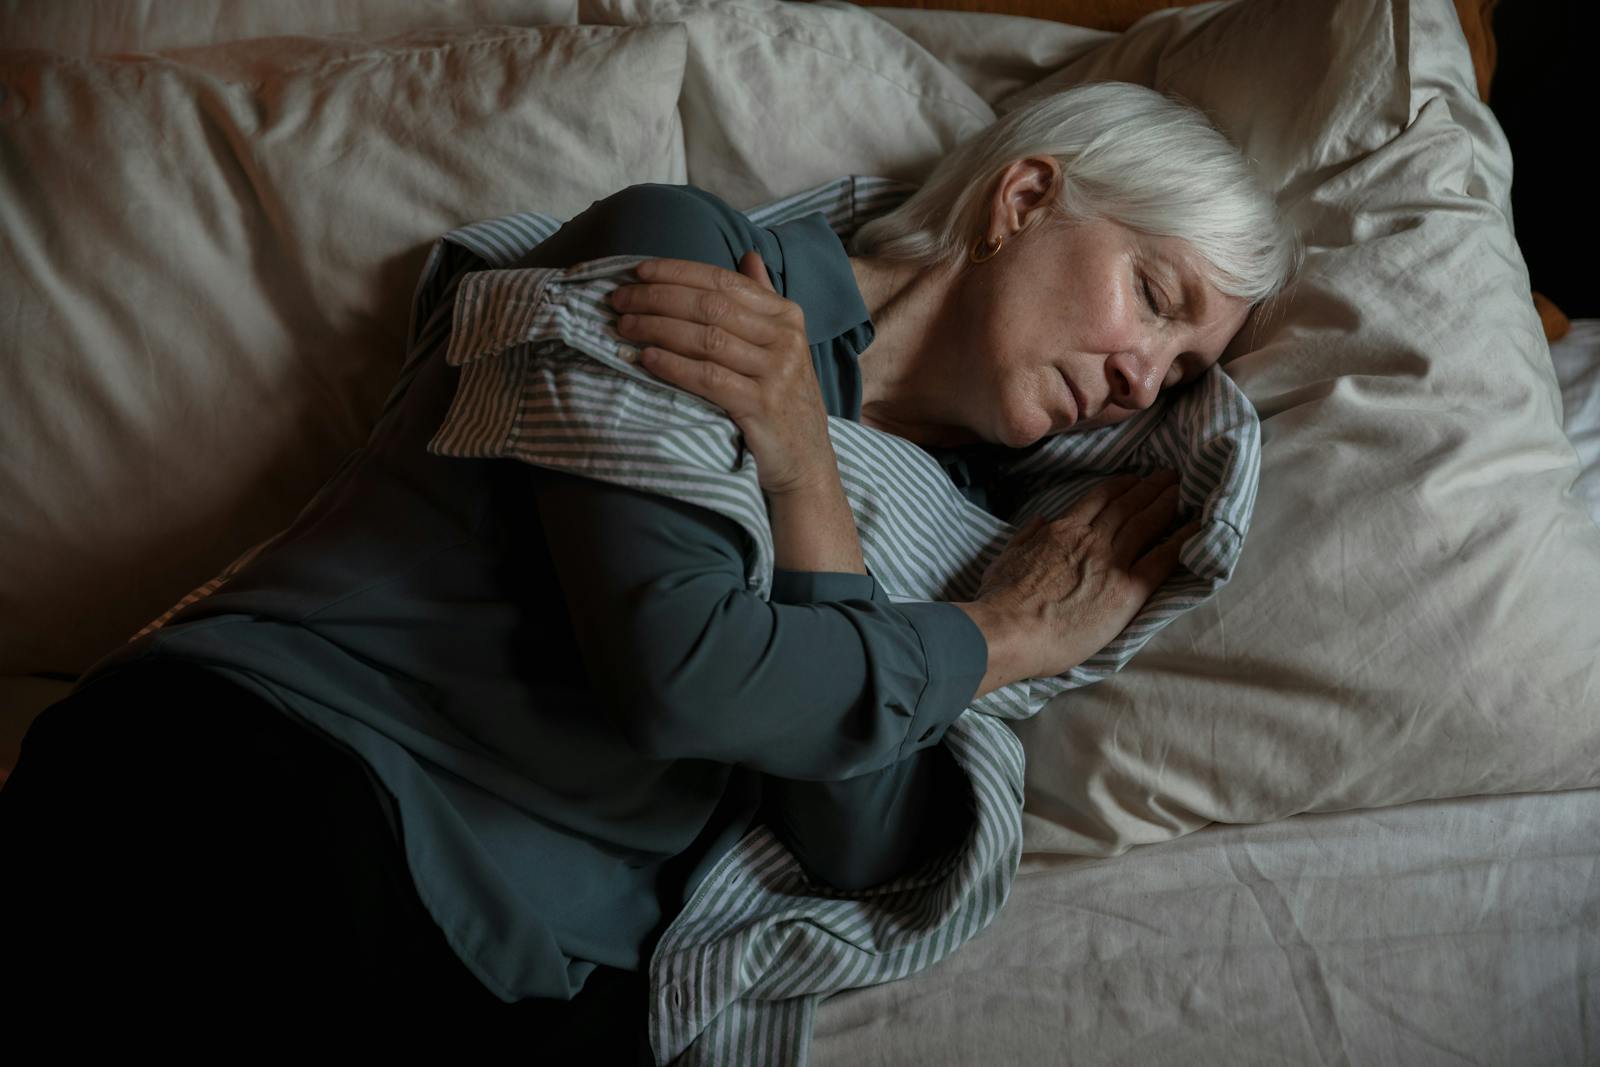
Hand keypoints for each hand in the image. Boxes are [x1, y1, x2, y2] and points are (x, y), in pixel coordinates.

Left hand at [609, 252, 836, 496]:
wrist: (805, 461)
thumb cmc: (783, 400)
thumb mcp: (781, 345)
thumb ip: (762, 300)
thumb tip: (748, 255)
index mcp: (786, 315)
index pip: (723, 281)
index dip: (677, 272)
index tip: (638, 272)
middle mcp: (785, 338)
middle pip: (710, 306)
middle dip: (657, 298)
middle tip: (619, 300)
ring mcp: (776, 372)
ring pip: (706, 338)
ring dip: (657, 328)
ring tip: (625, 326)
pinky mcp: (762, 406)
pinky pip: (707, 378)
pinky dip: (672, 365)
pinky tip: (645, 358)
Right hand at [972, 470, 1200, 677]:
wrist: (1010, 630)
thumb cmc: (1000, 601)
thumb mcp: (1005, 557)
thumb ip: (1026, 536)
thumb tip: (1040, 520)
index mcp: (1061, 531)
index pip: (1098, 499)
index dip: (1120, 487)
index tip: (1134, 480)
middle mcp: (1090, 540)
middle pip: (1127, 505)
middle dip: (1150, 488)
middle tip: (1169, 476)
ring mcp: (1110, 562)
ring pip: (1146, 523)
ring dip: (1167, 504)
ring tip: (1183, 492)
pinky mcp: (1127, 590)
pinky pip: (1162, 558)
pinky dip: (1182, 540)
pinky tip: (1197, 529)